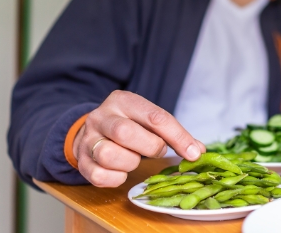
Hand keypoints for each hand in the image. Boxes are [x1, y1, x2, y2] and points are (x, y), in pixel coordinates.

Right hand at [73, 90, 205, 186]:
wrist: (91, 131)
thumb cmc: (129, 124)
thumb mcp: (148, 120)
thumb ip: (173, 134)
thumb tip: (198, 152)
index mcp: (123, 101)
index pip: (155, 117)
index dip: (178, 137)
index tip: (194, 153)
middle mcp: (101, 116)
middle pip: (126, 133)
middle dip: (150, 147)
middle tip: (157, 151)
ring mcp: (88, 139)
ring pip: (109, 154)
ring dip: (130, 163)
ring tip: (135, 159)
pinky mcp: (82, 161)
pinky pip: (100, 176)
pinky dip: (116, 178)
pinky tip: (122, 171)